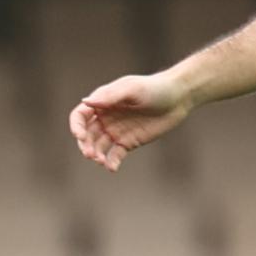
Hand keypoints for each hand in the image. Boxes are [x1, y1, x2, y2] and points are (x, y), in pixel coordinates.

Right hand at [69, 73, 193, 171]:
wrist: (179, 98)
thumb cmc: (155, 88)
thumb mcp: (132, 89)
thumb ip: (110, 96)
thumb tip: (86, 102)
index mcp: (103, 102)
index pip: (80, 116)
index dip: (76, 126)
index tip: (80, 136)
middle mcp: (106, 118)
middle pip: (87, 135)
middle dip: (85, 145)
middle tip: (90, 154)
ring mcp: (116, 131)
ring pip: (98, 147)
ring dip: (96, 155)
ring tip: (101, 161)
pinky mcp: (128, 143)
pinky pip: (115, 155)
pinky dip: (111, 162)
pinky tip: (112, 168)